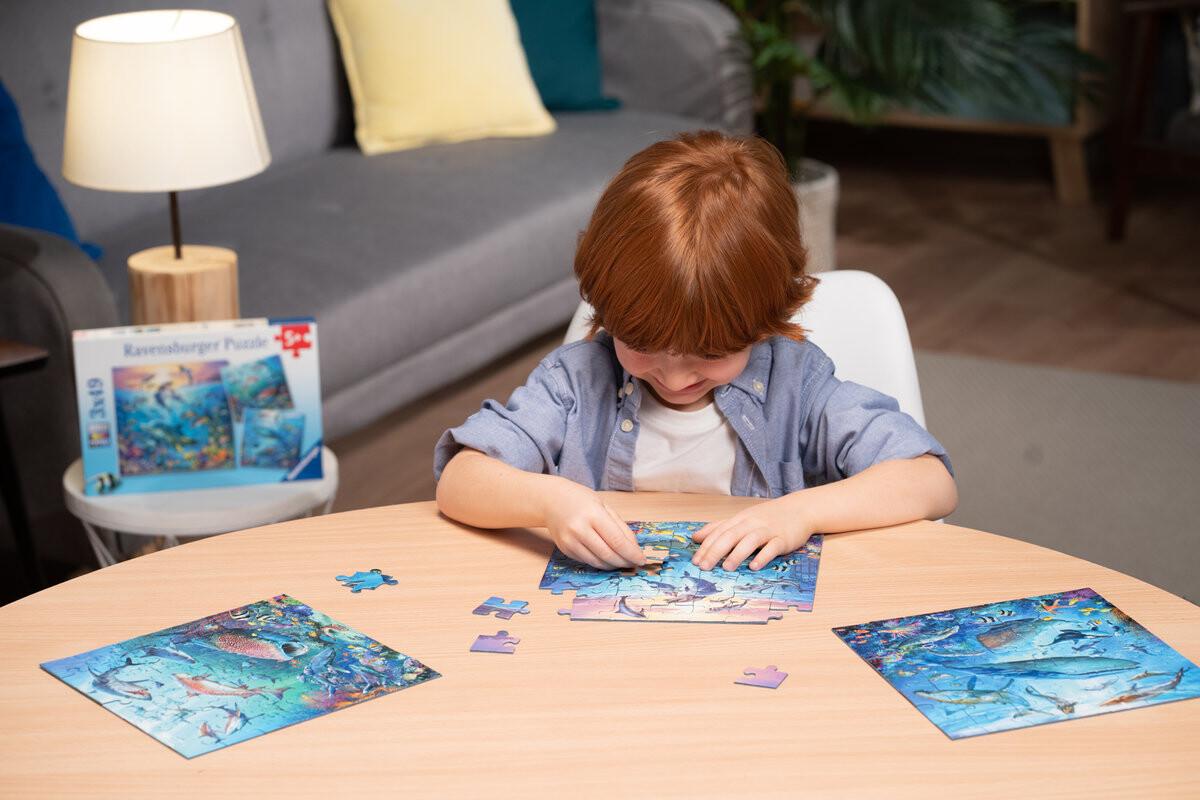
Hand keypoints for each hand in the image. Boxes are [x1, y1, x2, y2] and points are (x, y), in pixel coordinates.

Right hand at [542, 480, 643, 569]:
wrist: (551, 500)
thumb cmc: (581, 500)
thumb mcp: (604, 506)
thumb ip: (620, 527)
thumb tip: (634, 548)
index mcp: (593, 514)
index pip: (617, 540)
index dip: (632, 553)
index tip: (641, 560)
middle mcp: (580, 528)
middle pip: (608, 554)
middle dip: (624, 562)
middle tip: (633, 564)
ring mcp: (570, 540)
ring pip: (597, 561)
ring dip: (613, 565)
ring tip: (622, 562)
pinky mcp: (564, 549)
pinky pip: (587, 561)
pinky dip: (600, 562)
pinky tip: (606, 558)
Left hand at [691, 498, 812, 570]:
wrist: (799, 509)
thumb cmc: (768, 517)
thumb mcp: (742, 519)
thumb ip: (720, 527)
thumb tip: (695, 537)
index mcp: (740, 519)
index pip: (719, 532)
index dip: (707, 546)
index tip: (695, 561)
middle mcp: (752, 523)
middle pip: (731, 536)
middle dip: (716, 551)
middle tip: (704, 567)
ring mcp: (768, 530)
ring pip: (750, 540)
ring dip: (737, 554)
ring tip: (726, 568)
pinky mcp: (783, 539)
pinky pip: (772, 547)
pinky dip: (763, 557)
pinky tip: (754, 566)